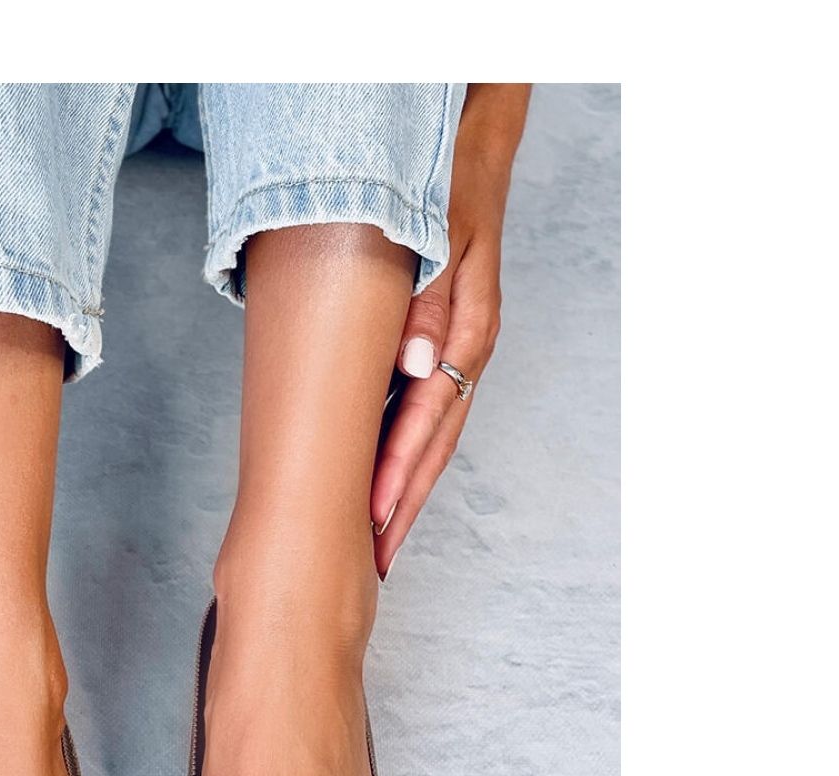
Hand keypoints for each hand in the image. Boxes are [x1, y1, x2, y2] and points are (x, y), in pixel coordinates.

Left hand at [371, 88, 526, 579]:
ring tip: (375, 539)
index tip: (372, 524)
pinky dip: (402, 450)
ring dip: (403, 488)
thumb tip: (418, 369)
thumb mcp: (440, 237)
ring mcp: (455, 353)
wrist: (465, 151)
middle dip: (402, 506)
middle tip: (373, 561)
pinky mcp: (440, 346)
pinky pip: (421, 411)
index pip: (425, 422)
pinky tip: (380, 475)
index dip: (396, 477)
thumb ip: (429, 304)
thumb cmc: (445, 190)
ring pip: (429, 436)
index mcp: (467, 333)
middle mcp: (464, 352)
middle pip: (433, 446)